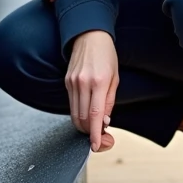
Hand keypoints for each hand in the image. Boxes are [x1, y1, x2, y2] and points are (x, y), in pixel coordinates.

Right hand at [66, 31, 117, 152]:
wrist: (89, 36)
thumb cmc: (106, 56)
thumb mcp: (115, 78)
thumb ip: (109, 102)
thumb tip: (104, 122)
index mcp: (99, 82)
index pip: (95, 115)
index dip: (95, 134)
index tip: (96, 146)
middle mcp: (83, 83)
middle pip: (83, 119)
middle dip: (91, 133)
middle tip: (101, 139)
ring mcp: (72, 83)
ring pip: (75, 114)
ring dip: (84, 126)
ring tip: (95, 128)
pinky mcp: (67, 82)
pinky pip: (72, 105)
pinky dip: (79, 114)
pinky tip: (88, 114)